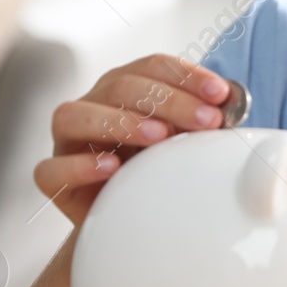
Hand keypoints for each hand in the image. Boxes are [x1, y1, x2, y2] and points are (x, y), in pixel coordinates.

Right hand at [33, 54, 231, 226]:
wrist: (129, 220)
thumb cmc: (161, 170)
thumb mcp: (187, 142)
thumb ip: (204, 123)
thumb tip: (235, 104)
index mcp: (125, 87)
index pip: (152, 66)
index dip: (187, 75)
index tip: (222, 95)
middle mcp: (93, 104)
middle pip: (121, 85)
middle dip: (169, 100)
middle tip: (207, 121)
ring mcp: (67, 140)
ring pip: (74, 115)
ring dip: (121, 122)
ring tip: (160, 137)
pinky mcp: (55, 179)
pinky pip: (51, 169)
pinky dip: (80, 166)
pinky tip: (112, 168)